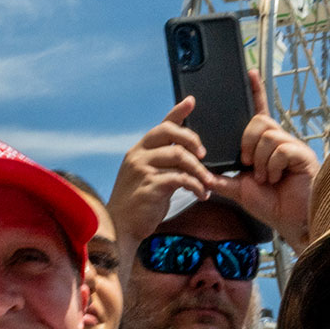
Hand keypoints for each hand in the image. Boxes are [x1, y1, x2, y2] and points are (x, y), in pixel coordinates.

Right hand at [111, 98, 221, 244]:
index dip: (177, 111)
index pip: (161, 125)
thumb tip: (188, 157)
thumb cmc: (138, 203)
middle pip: (170, 133)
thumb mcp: (149, 176)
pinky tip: (202, 194)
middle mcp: (139, 155)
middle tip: (205, 155)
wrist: (120, 227)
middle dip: (192, 140)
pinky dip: (196, 186)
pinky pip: (181, 179)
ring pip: (179, 156)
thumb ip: (163, 164)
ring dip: (200, 170)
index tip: (191, 101)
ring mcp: (143, 169)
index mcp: (139, 150)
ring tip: (209, 183)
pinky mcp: (150, 186)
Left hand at [210, 73, 315, 250]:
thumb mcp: (239, 189)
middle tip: (247, 165)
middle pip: (258, 121)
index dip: (256, 91)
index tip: (249, 72)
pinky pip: (280, 149)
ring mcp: (293, 147)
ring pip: (267, 135)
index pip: (259, 111)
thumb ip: (221, 178)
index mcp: (264, 145)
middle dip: (246, 142)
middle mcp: (280, 141)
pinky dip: (272, 166)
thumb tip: (200, 172)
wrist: (290, 223)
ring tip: (266, 178)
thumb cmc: (271, 205)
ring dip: (259, 160)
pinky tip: (277, 178)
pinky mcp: (304, 155)